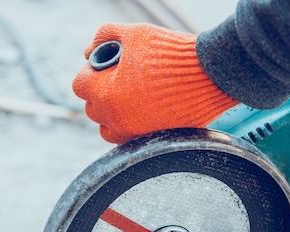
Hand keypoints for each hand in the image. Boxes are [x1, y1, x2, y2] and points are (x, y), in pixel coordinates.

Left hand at [72, 23, 237, 143]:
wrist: (210, 76)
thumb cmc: (171, 53)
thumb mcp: (134, 33)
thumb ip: (104, 36)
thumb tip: (88, 51)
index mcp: (105, 94)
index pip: (79, 85)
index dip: (89, 71)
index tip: (104, 65)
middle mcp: (115, 118)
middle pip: (92, 107)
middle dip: (100, 91)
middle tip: (120, 77)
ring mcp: (132, 133)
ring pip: (107, 127)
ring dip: (111, 112)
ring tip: (130, 95)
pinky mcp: (150, 140)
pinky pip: (127, 138)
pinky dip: (129, 125)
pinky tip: (143, 107)